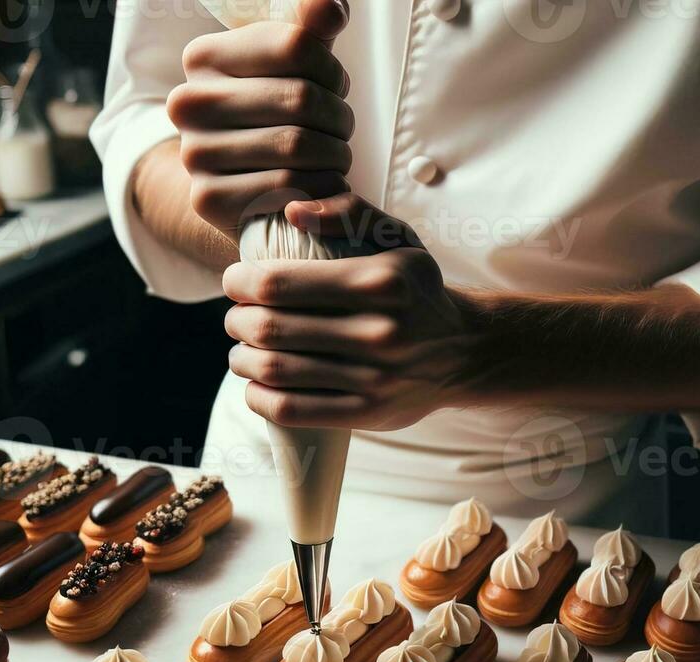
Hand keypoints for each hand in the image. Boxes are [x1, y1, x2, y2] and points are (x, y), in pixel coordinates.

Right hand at [166, 0, 353, 236]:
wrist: (245, 186)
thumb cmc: (278, 114)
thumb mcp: (294, 64)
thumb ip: (310, 27)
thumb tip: (329, 7)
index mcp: (203, 56)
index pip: (296, 46)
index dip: (332, 71)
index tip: (334, 87)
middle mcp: (188, 102)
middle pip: (301, 98)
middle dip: (339, 117)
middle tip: (340, 130)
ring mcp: (193, 153)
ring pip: (298, 146)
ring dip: (336, 155)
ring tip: (333, 157)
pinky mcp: (209, 199)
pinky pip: (290, 189)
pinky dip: (323, 190)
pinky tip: (322, 186)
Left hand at [223, 194, 483, 429]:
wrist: (464, 350)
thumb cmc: (415, 289)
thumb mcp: (397, 239)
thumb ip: (348, 211)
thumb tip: (292, 211)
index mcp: (379, 281)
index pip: (279, 282)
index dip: (240, 282)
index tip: (235, 281)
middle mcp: (378, 331)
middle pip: (270, 328)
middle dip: (237, 321)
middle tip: (236, 317)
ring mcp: (374, 377)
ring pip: (276, 370)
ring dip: (242, 360)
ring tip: (241, 350)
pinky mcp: (368, 413)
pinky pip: (293, 410)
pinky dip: (259, 398)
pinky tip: (256, 385)